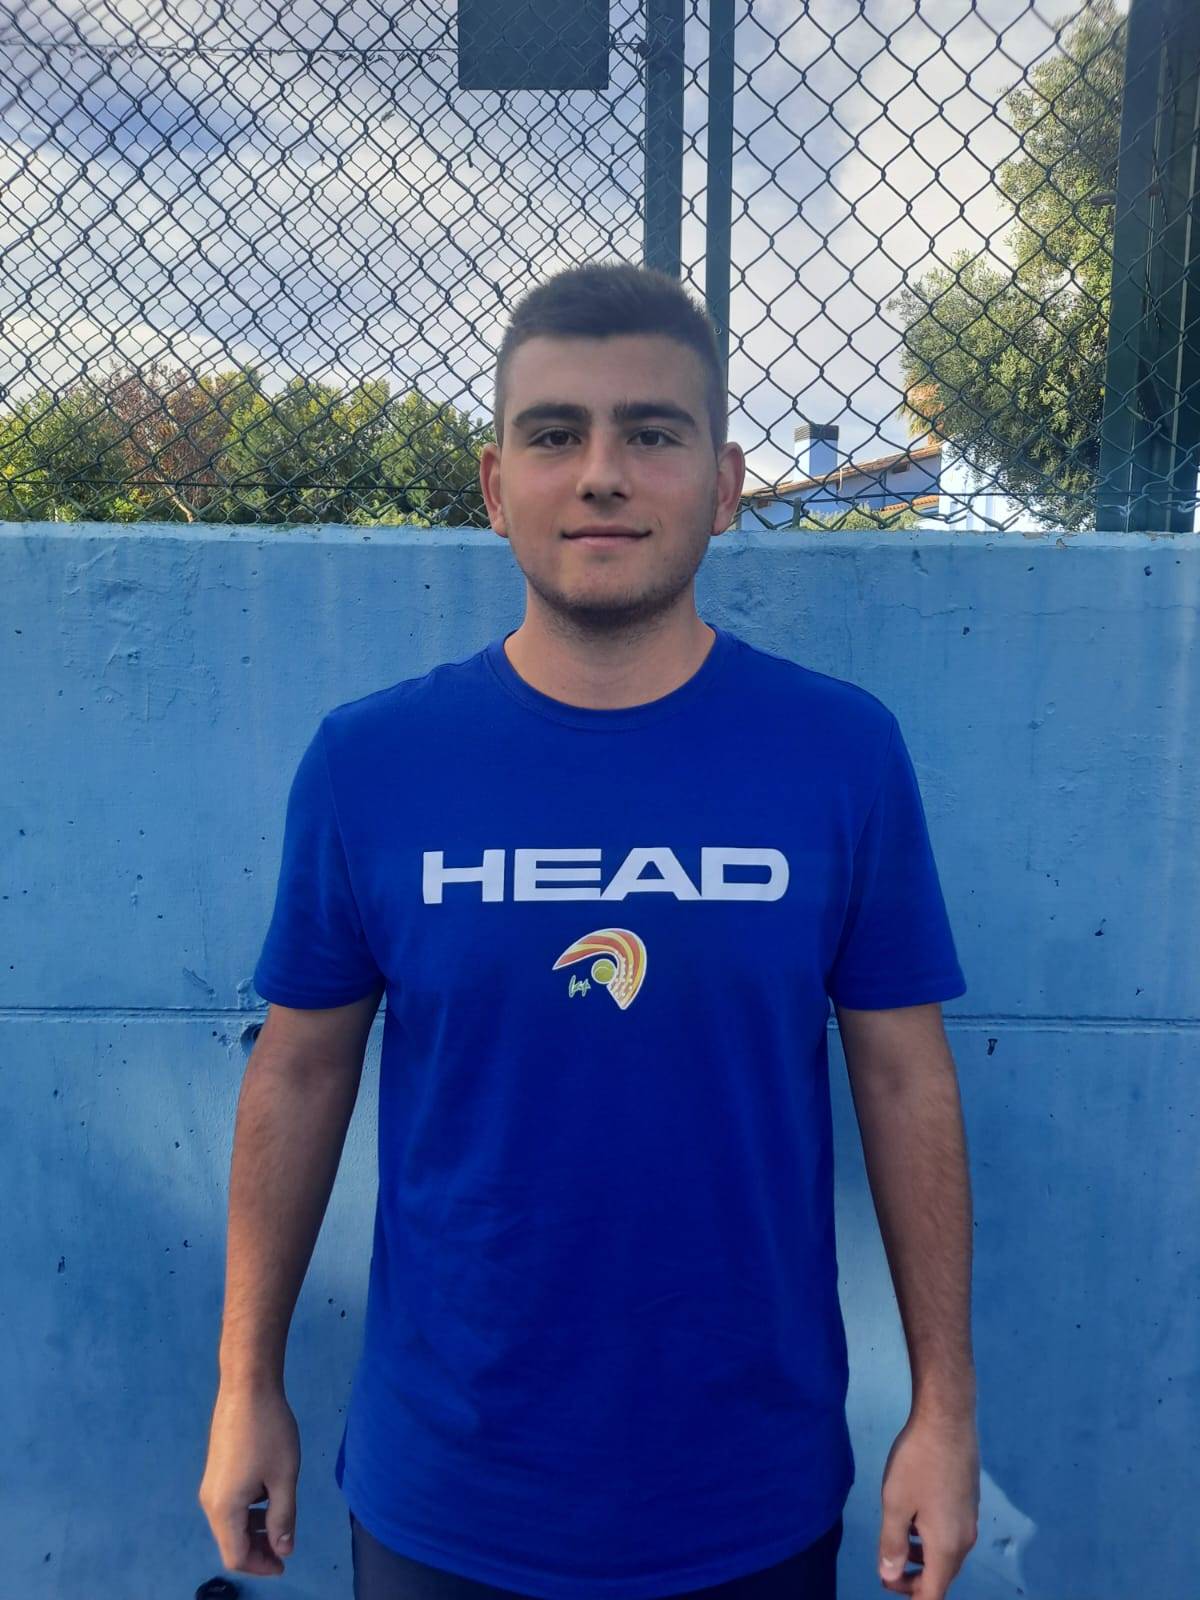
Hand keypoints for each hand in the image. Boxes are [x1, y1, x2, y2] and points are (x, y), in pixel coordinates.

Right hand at [199, 1380, 300, 1576]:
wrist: (247, 1387)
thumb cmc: (269, 1432)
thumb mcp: (284, 1477)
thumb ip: (283, 1518)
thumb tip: (283, 1550)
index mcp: (224, 1509)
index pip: (236, 1556)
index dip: (261, 1566)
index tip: (285, 1562)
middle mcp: (210, 1502)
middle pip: (231, 1542)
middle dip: (258, 1550)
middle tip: (286, 1547)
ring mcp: (211, 1485)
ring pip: (230, 1523)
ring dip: (254, 1530)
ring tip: (282, 1521)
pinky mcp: (216, 1470)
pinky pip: (230, 1504)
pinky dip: (249, 1511)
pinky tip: (270, 1495)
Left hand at [877, 1409, 978, 1596]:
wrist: (948, 1420)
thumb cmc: (917, 1462)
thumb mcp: (895, 1503)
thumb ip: (892, 1543)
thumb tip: (890, 1574)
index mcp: (947, 1547)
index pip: (933, 1594)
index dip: (910, 1597)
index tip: (887, 1584)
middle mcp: (964, 1540)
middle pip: (942, 1578)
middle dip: (914, 1582)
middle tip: (887, 1571)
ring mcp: (970, 1521)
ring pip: (946, 1557)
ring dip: (922, 1561)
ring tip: (897, 1547)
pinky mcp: (969, 1504)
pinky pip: (951, 1537)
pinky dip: (932, 1542)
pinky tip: (914, 1521)